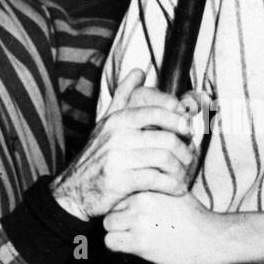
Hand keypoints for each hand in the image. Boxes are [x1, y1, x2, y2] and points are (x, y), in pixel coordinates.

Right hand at [51, 69, 194, 219]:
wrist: (74, 191)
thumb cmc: (97, 155)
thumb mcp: (106, 123)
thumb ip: (124, 97)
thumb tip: (138, 72)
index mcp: (118, 119)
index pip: (157, 112)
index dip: (179, 120)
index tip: (189, 131)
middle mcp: (117, 136)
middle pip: (167, 138)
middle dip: (185, 150)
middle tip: (189, 157)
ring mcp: (118, 159)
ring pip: (165, 159)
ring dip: (181, 169)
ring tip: (183, 175)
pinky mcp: (120, 182)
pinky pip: (157, 180)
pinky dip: (173, 185)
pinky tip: (177, 188)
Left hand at [103, 190, 219, 263]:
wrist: (214, 239)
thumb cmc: (196, 218)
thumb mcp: (176, 191)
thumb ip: (155, 187)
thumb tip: (132, 192)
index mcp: (150, 185)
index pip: (120, 192)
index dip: (125, 206)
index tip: (136, 217)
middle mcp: (142, 200)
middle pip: (111, 208)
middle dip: (120, 220)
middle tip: (136, 230)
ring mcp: (139, 221)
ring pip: (108, 224)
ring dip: (117, 233)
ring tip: (135, 239)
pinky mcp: (140, 242)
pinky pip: (110, 242)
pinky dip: (118, 246)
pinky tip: (134, 248)